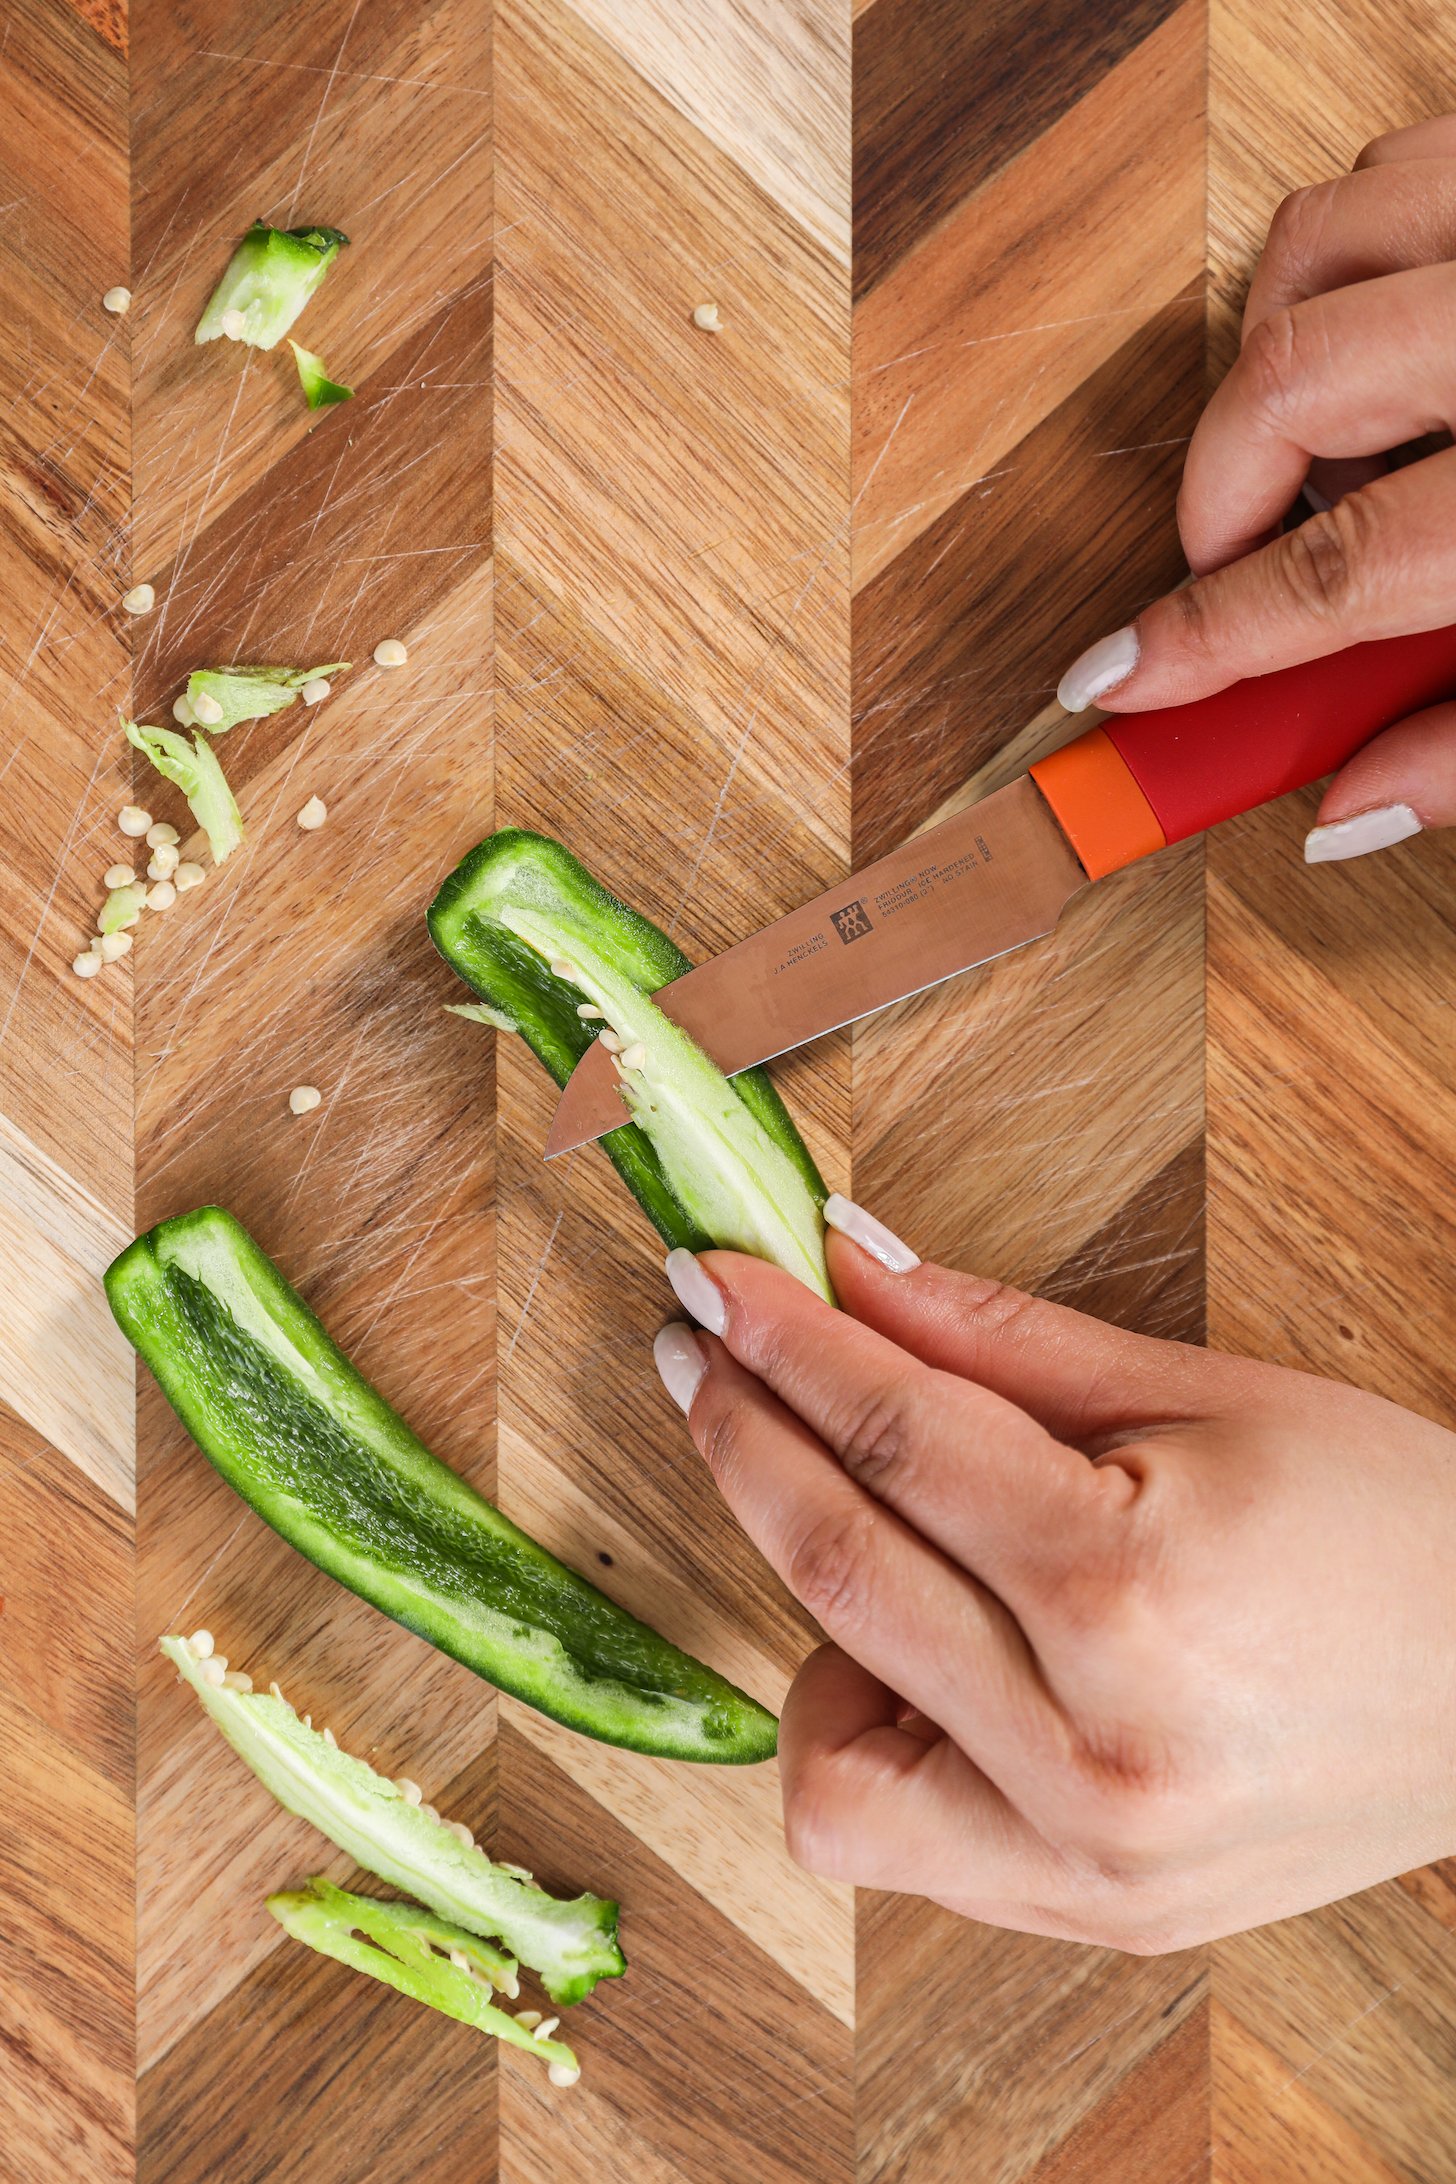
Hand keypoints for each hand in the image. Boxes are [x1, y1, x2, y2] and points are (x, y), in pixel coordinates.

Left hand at [652, 1199, 1455, 1951]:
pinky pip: (896, 1842)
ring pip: (826, 1763)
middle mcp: (1091, 1752)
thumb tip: (845, 1264)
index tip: (711, 1280)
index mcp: (1131, 1593)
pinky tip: (927, 1665)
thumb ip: (999, 1341)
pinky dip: (874, 1740)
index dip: (783, 1343)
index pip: (893, 1438)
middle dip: (740, 1435)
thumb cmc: (1390, 1526)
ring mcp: (1084, 1861)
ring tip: (883, 1550)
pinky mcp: (1086, 1916)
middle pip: (836, 1570)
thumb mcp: (1207, 1395)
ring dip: (809, 1629)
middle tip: (695, 1348)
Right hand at [1055, 114, 1455, 865]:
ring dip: (1273, 363)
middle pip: (1296, 379)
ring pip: (1322, 242)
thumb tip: (1347, 802)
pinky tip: (1396, 358)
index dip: (1205, 637)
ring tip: (1324, 458)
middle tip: (1228, 572)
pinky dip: (1353, 269)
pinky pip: (1396, 173)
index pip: (1343, 570)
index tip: (1116, 680)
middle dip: (1215, 492)